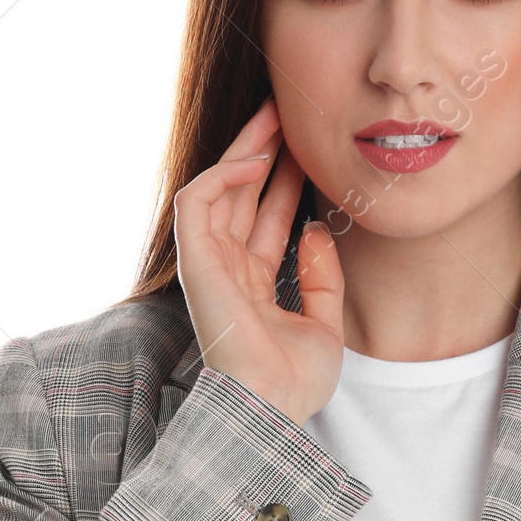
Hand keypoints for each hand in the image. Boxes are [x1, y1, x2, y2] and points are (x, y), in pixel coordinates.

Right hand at [174, 97, 345, 425]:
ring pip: (218, 187)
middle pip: (240, 195)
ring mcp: (208, 264)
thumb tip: (314, 230)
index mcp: (252, 286)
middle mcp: (227, 270)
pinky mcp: (195, 261)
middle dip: (263, 151)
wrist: (272, 409)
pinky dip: (224, 174)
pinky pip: (197, 201)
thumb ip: (322, 277)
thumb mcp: (325, 324)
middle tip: (288, 112)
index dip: (283, 181)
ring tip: (275, 117)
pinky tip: (258, 159)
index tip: (308, 149)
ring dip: (244, 149)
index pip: (264, 219)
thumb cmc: (293, 383)